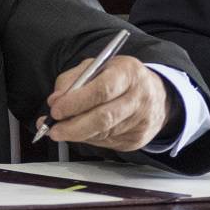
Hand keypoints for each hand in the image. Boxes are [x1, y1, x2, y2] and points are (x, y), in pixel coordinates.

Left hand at [38, 56, 170, 150]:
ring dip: (77, 134)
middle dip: (73, 127)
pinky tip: (83, 131)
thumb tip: (55, 101)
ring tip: (62, 130)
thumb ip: (72, 79)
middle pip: (103, 118)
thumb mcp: (97, 66)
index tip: (55, 110)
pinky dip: (89, 138)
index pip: (102, 90)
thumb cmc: (121, 78)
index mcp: (128, 73)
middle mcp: (138, 97)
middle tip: (53, 130)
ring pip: (102, 134)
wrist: (156, 94)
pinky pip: (106, 143)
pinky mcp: (137, 139)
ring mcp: (140, 121)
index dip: (76, 102)